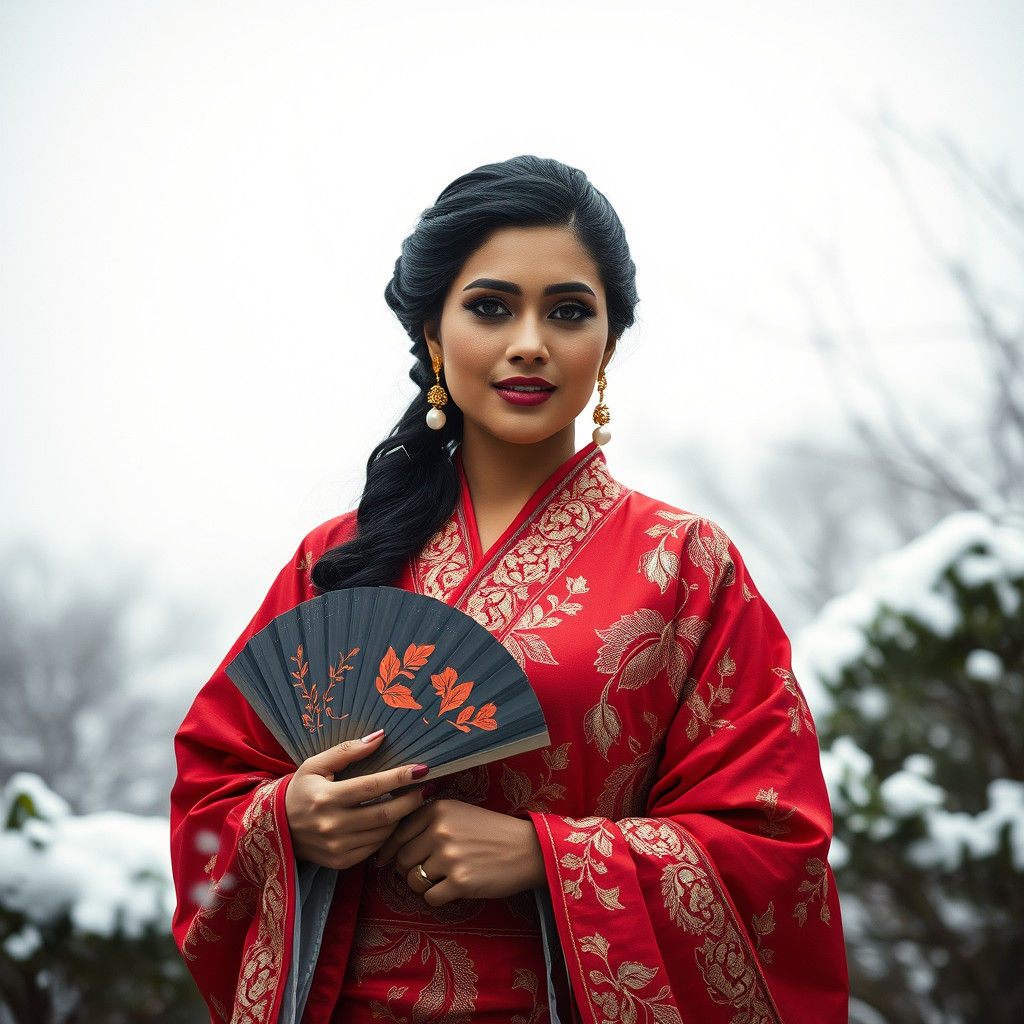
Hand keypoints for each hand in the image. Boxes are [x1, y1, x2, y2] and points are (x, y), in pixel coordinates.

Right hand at [283, 730, 427, 870]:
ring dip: (402, 817)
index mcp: (326, 798)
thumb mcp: (315, 765)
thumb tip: (380, 737)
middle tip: (427, 787)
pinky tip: (391, 819)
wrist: (276, 829)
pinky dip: (387, 833)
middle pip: (385, 814)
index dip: (400, 777)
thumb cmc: (299, 791)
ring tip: (411, 801)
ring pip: (384, 833)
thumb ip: (348, 751)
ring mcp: (337, 847)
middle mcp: (332, 826)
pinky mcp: (341, 862)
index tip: (423, 769)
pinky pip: (375, 847)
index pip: (372, 787)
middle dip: (411, 800)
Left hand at [375, 798, 546, 906]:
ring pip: (413, 881)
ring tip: (441, 881)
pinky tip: (453, 890)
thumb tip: (391, 844)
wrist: (527, 849)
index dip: (389, 850)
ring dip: (422, 886)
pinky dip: (438, 899)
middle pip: (402, 859)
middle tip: (424, 873)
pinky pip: (430, 898)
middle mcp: (440, 830)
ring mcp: (449, 857)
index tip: (385, 861)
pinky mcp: (460, 882)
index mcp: (438, 809)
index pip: (398, 833)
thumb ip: (428, 820)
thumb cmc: (492, 832)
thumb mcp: (459, 812)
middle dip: (408, 870)